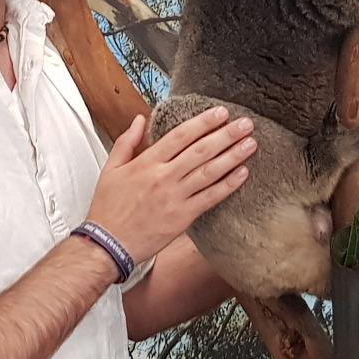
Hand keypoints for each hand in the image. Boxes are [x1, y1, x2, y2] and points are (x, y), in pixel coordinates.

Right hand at [86, 107, 255, 262]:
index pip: (180, 136)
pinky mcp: (183, 217)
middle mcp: (164, 177)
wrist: (108, 245)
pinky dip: (228, 185)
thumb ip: (127, 141)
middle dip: (226, 135)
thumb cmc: (108, 208)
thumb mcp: (111, 169)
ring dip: (233, 156)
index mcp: (147, 163)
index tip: (220, 113)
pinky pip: (210, 198)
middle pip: (201, 151)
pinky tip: (243, 173)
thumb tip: (140, 119)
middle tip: (246, 124)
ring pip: (210, 172)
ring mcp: (175, 198)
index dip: (203, 122)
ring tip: (250, 143)